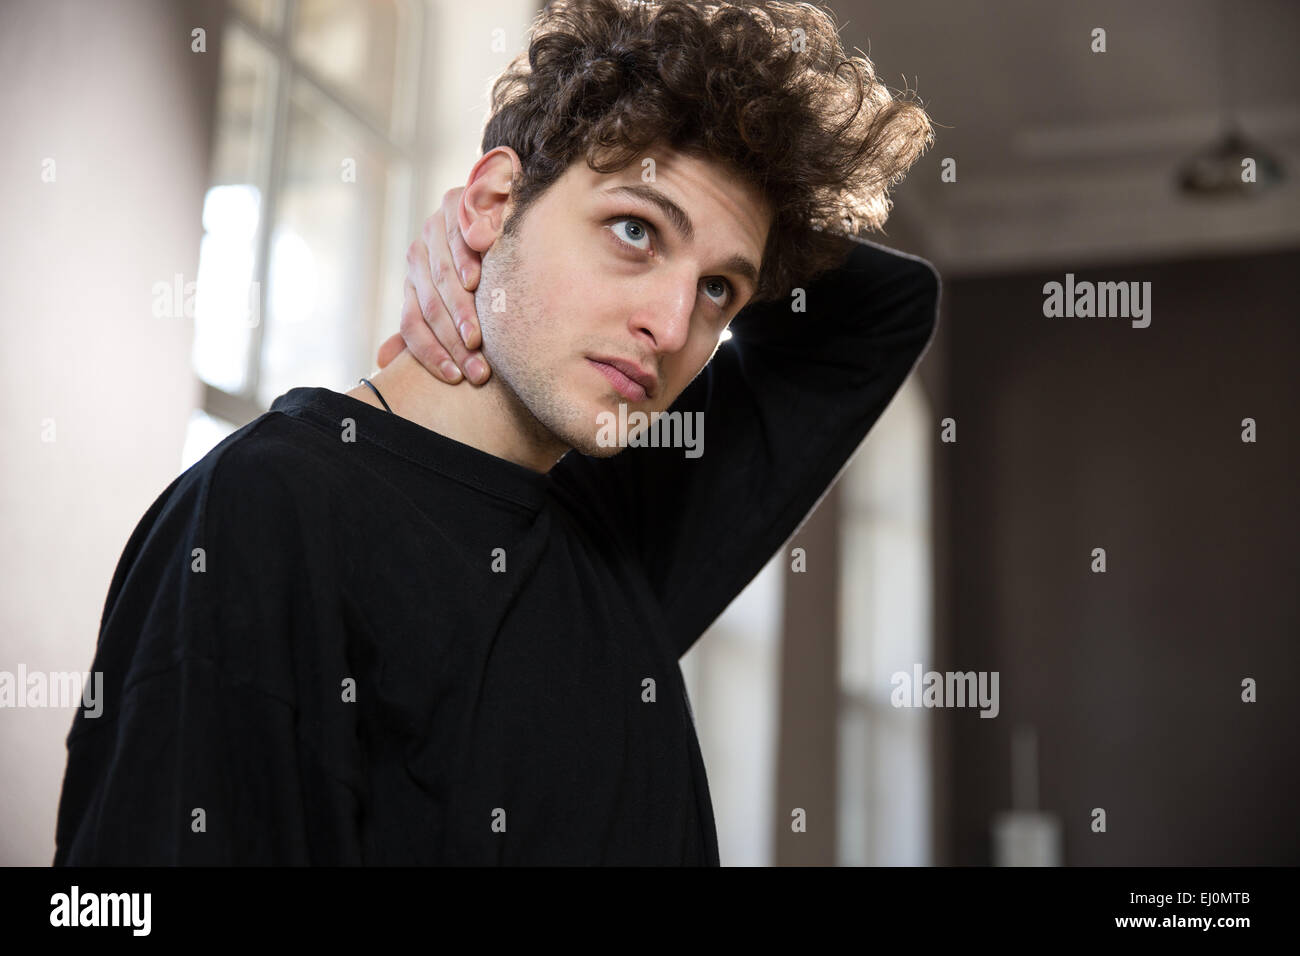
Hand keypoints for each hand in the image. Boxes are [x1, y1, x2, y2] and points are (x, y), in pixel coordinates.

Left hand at [376, 186, 489, 384]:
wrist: (492, 199)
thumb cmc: (480, 262)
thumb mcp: (452, 296)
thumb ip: (425, 324)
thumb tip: (381, 360)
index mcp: (414, 281)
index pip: (414, 324)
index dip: (431, 353)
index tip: (454, 378)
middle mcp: (418, 255)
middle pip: (431, 307)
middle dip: (454, 343)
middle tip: (477, 371)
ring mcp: (434, 229)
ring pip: (442, 278)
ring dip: (461, 311)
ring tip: (477, 339)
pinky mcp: (454, 203)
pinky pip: (457, 234)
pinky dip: (466, 259)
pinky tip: (477, 281)